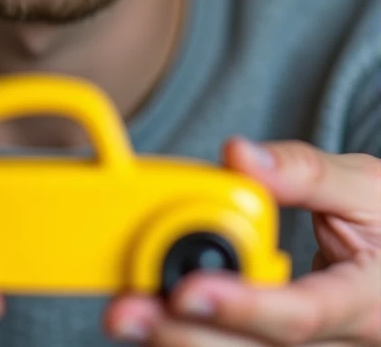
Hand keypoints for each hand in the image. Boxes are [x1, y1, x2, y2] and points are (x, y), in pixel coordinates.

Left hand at [104, 138, 380, 345]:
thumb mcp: (365, 187)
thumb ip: (304, 171)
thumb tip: (239, 155)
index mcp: (362, 303)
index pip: (300, 317)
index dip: (241, 307)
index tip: (187, 290)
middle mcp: (335, 342)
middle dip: (186, 334)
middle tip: (128, 313)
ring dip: (177, 339)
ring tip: (126, 316)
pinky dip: (191, 336)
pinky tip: (151, 321)